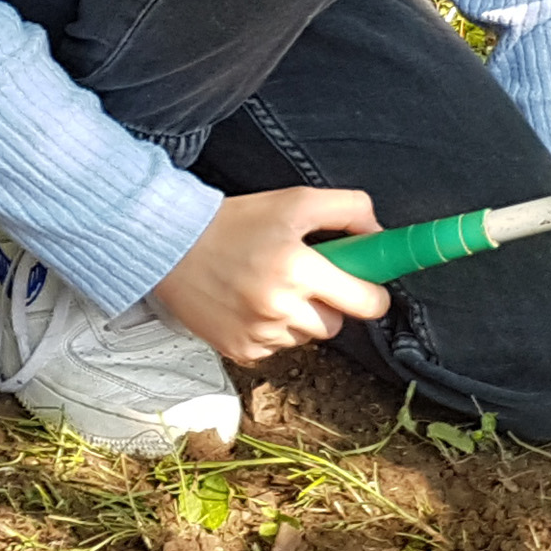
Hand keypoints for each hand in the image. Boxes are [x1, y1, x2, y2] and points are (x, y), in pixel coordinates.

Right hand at [151, 187, 389, 361]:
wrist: (171, 246)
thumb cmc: (235, 221)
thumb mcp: (296, 201)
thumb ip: (349, 211)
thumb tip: (379, 236)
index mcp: (298, 268)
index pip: (366, 303)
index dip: (373, 295)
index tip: (367, 286)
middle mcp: (280, 307)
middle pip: (336, 324)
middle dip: (330, 303)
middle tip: (306, 277)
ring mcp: (258, 334)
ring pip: (305, 336)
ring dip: (298, 317)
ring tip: (269, 286)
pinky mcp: (239, 350)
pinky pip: (275, 348)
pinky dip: (270, 330)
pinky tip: (249, 303)